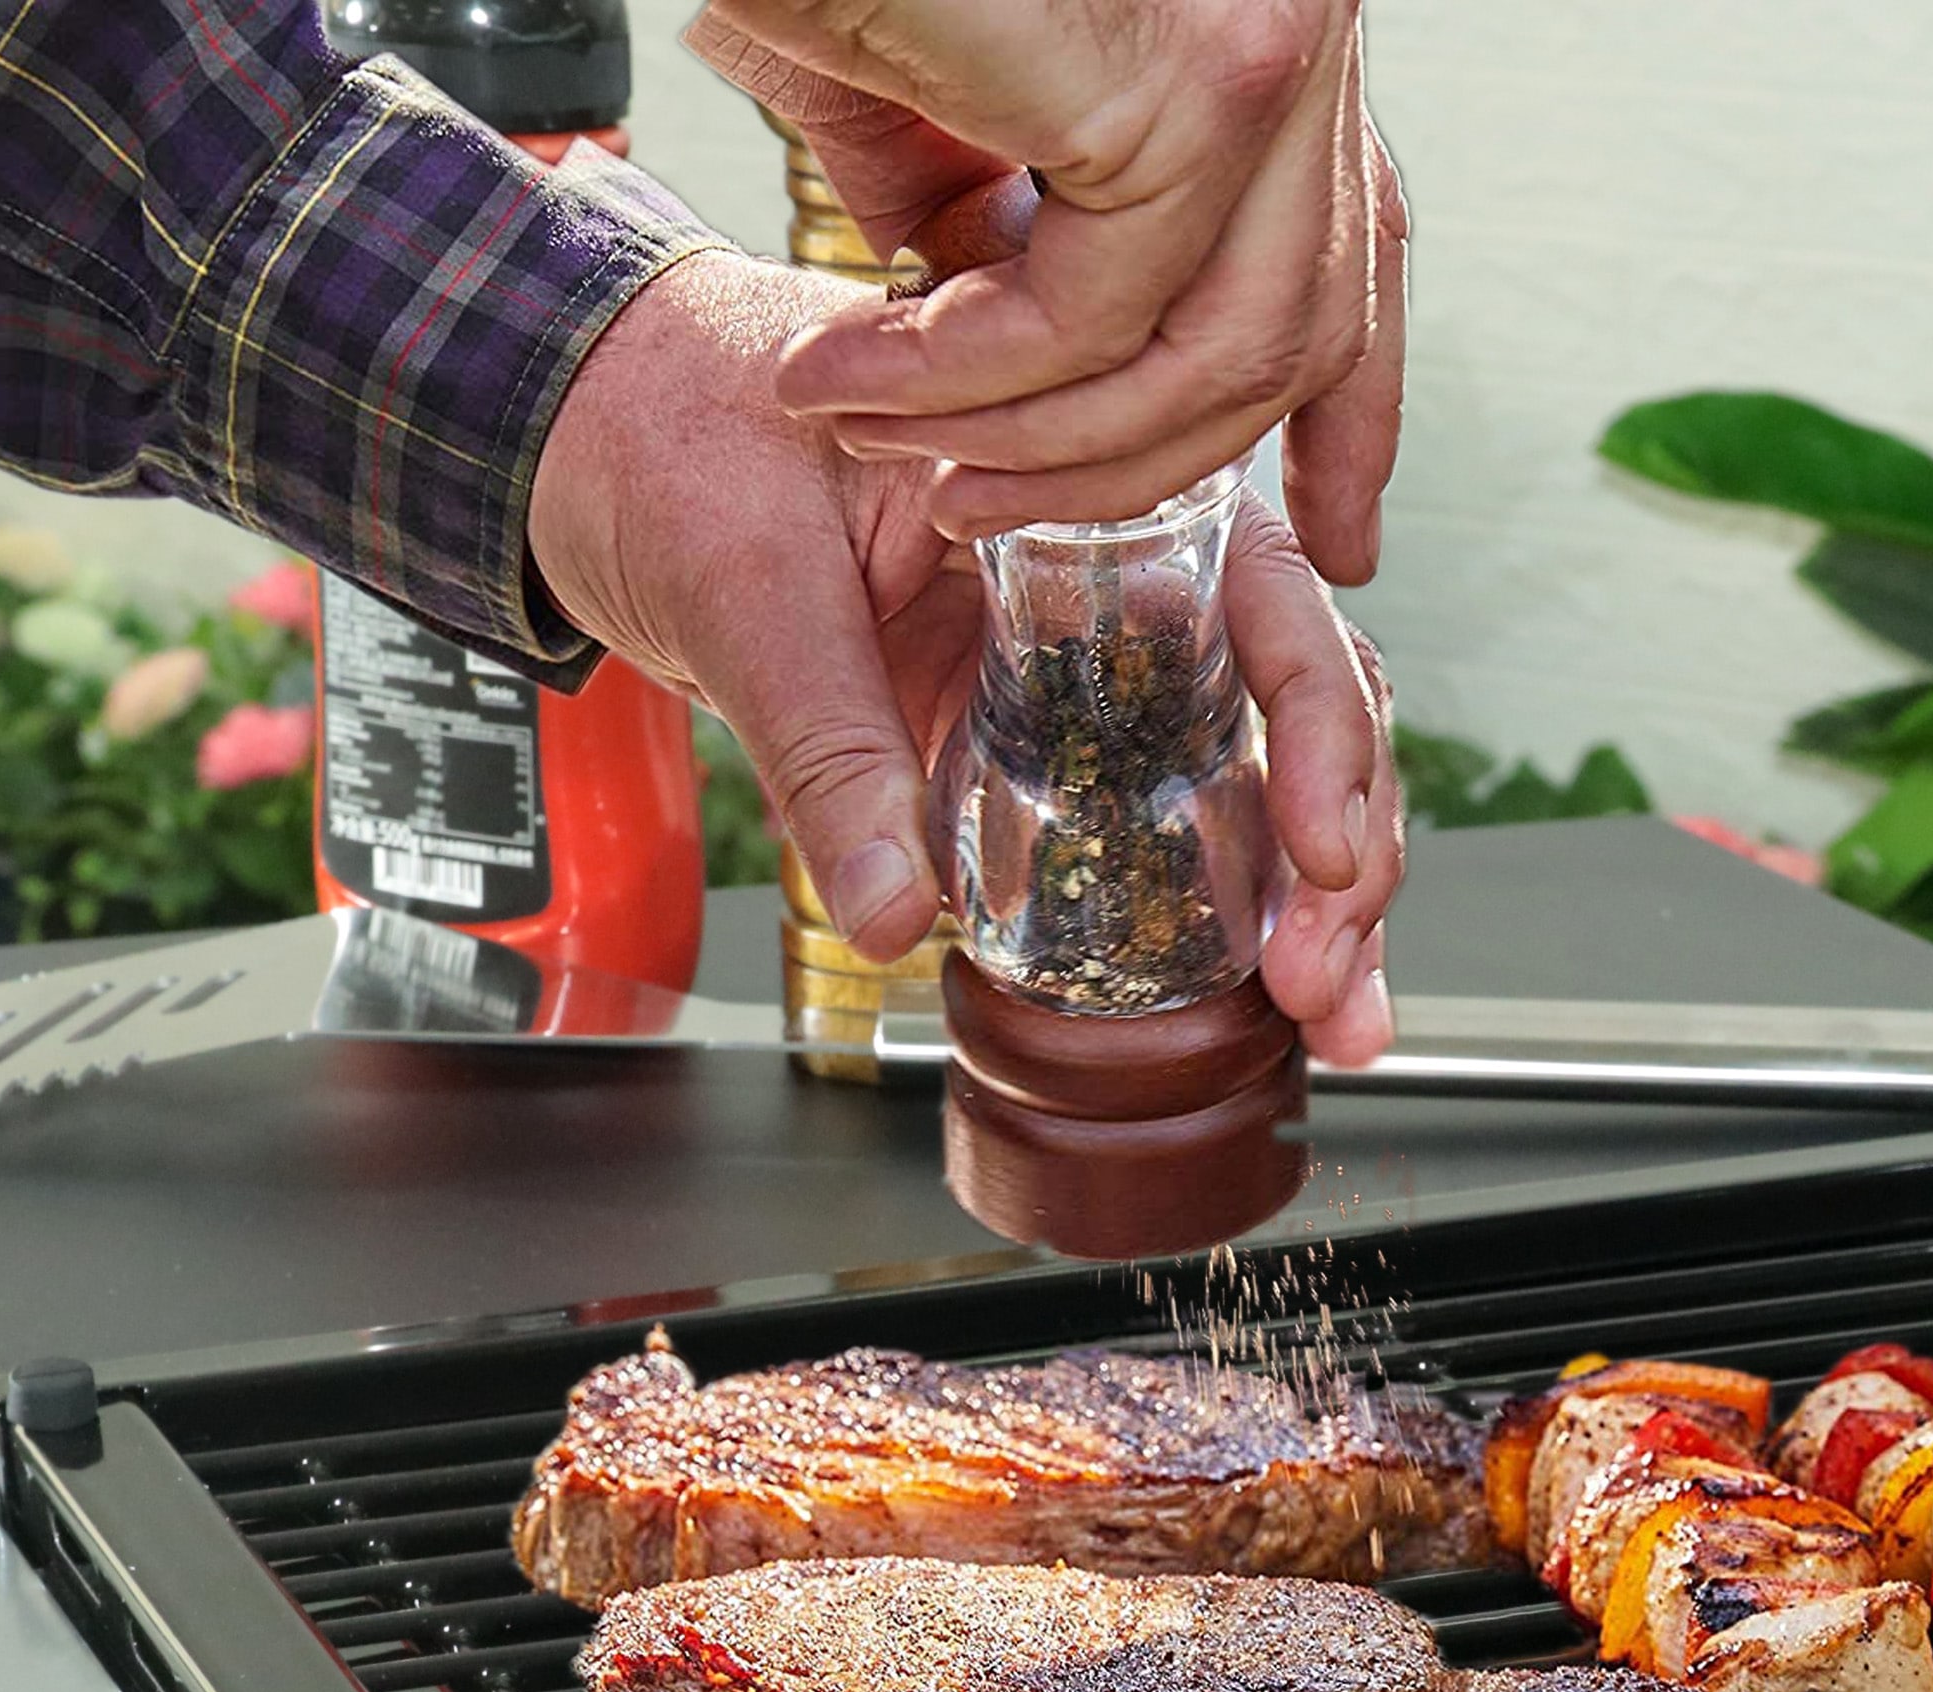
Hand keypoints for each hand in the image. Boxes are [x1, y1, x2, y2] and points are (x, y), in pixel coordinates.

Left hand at [526, 253, 1398, 1057]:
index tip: (1322, 847)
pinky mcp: (1036, 752)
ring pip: (1256, 784)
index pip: (1263, 598)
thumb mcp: (751, 582)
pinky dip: (1226, 922)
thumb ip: (833, 749)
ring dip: (1318, 908)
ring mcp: (1085, 674)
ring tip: (1336, 1019)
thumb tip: (900, 916)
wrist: (587, 440)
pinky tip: (1272, 1007)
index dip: (1319, 729)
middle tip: (1321, 977)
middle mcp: (1113, 583)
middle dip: (1345, 854)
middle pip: (1298, 712)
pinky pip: (1158, 833)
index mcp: (1080, 487)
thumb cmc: (674, 432)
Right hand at [683, 0, 1406, 584]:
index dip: (1352, 427)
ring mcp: (1268, 52)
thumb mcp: (963, 124)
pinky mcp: (1192, 81)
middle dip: (1124, 472)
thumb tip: (1042, 392)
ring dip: (1028, 444)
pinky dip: (963, 379)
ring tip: (883, 440)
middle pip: (1283, 348)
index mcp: (1272, 45)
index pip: (1363, 264)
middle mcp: (1302, 34)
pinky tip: (858, 378)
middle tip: (968, 508)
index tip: (1341, 547)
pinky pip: (1090, 320)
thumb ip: (1037, 254)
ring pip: (1201, 363)